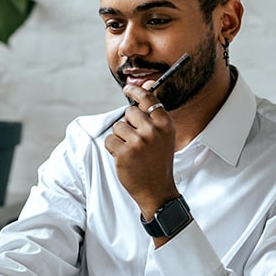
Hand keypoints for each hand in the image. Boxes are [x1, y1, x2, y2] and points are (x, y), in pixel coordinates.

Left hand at [103, 81, 178, 218]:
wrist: (157, 190)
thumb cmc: (158, 162)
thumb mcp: (163, 136)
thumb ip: (153, 113)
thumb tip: (145, 85)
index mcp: (165, 125)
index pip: (148, 99)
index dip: (135, 91)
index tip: (127, 88)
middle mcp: (153, 131)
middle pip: (129, 113)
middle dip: (128, 124)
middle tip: (137, 141)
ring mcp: (138, 142)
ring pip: (117, 127)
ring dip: (120, 138)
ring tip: (132, 151)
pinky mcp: (124, 153)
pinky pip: (109, 140)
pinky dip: (113, 149)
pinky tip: (125, 158)